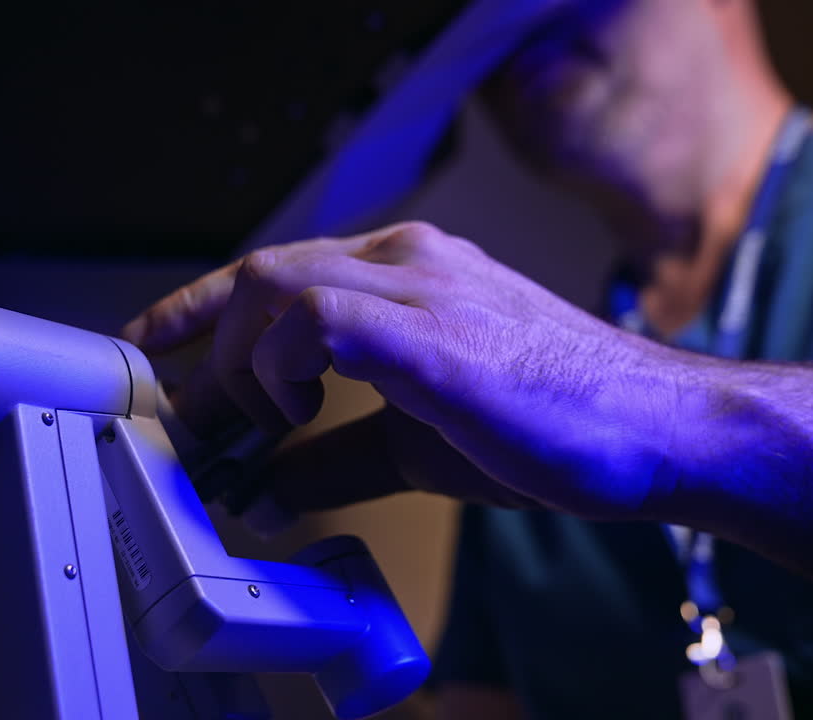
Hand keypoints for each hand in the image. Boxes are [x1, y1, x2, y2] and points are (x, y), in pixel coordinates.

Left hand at [123, 222, 675, 517]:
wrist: (660, 430)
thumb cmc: (557, 422)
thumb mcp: (419, 442)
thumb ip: (336, 456)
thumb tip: (268, 486)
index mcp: (406, 273)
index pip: (273, 271)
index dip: (196, 310)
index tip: (152, 356)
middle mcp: (408, 261)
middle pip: (257, 273)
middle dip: (197, 347)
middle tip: (180, 419)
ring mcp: (422, 287)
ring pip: (274, 286)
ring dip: (238, 368)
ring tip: (251, 432)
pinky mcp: (434, 332)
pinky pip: (316, 321)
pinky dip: (279, 371)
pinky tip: (293, 418)